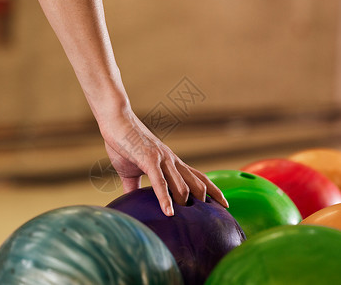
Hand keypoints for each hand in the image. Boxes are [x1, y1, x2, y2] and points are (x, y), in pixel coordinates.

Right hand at [101, 110, 228, 216]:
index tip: (224, 204)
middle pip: (198, 181)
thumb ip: (134, 187)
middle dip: (209, 198)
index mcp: (170, 162)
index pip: (198, 177)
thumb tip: (131, 202)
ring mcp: (162, 160)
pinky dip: (165, 198)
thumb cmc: (123, 143)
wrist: (116, 120)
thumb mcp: (130, 170)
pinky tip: (169, 213)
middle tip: (217, 215)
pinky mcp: (148, 160)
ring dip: (186, 203)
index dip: (213, 190)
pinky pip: (160, 182)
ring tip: (188, 220)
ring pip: (182, 185)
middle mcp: (171, 161)